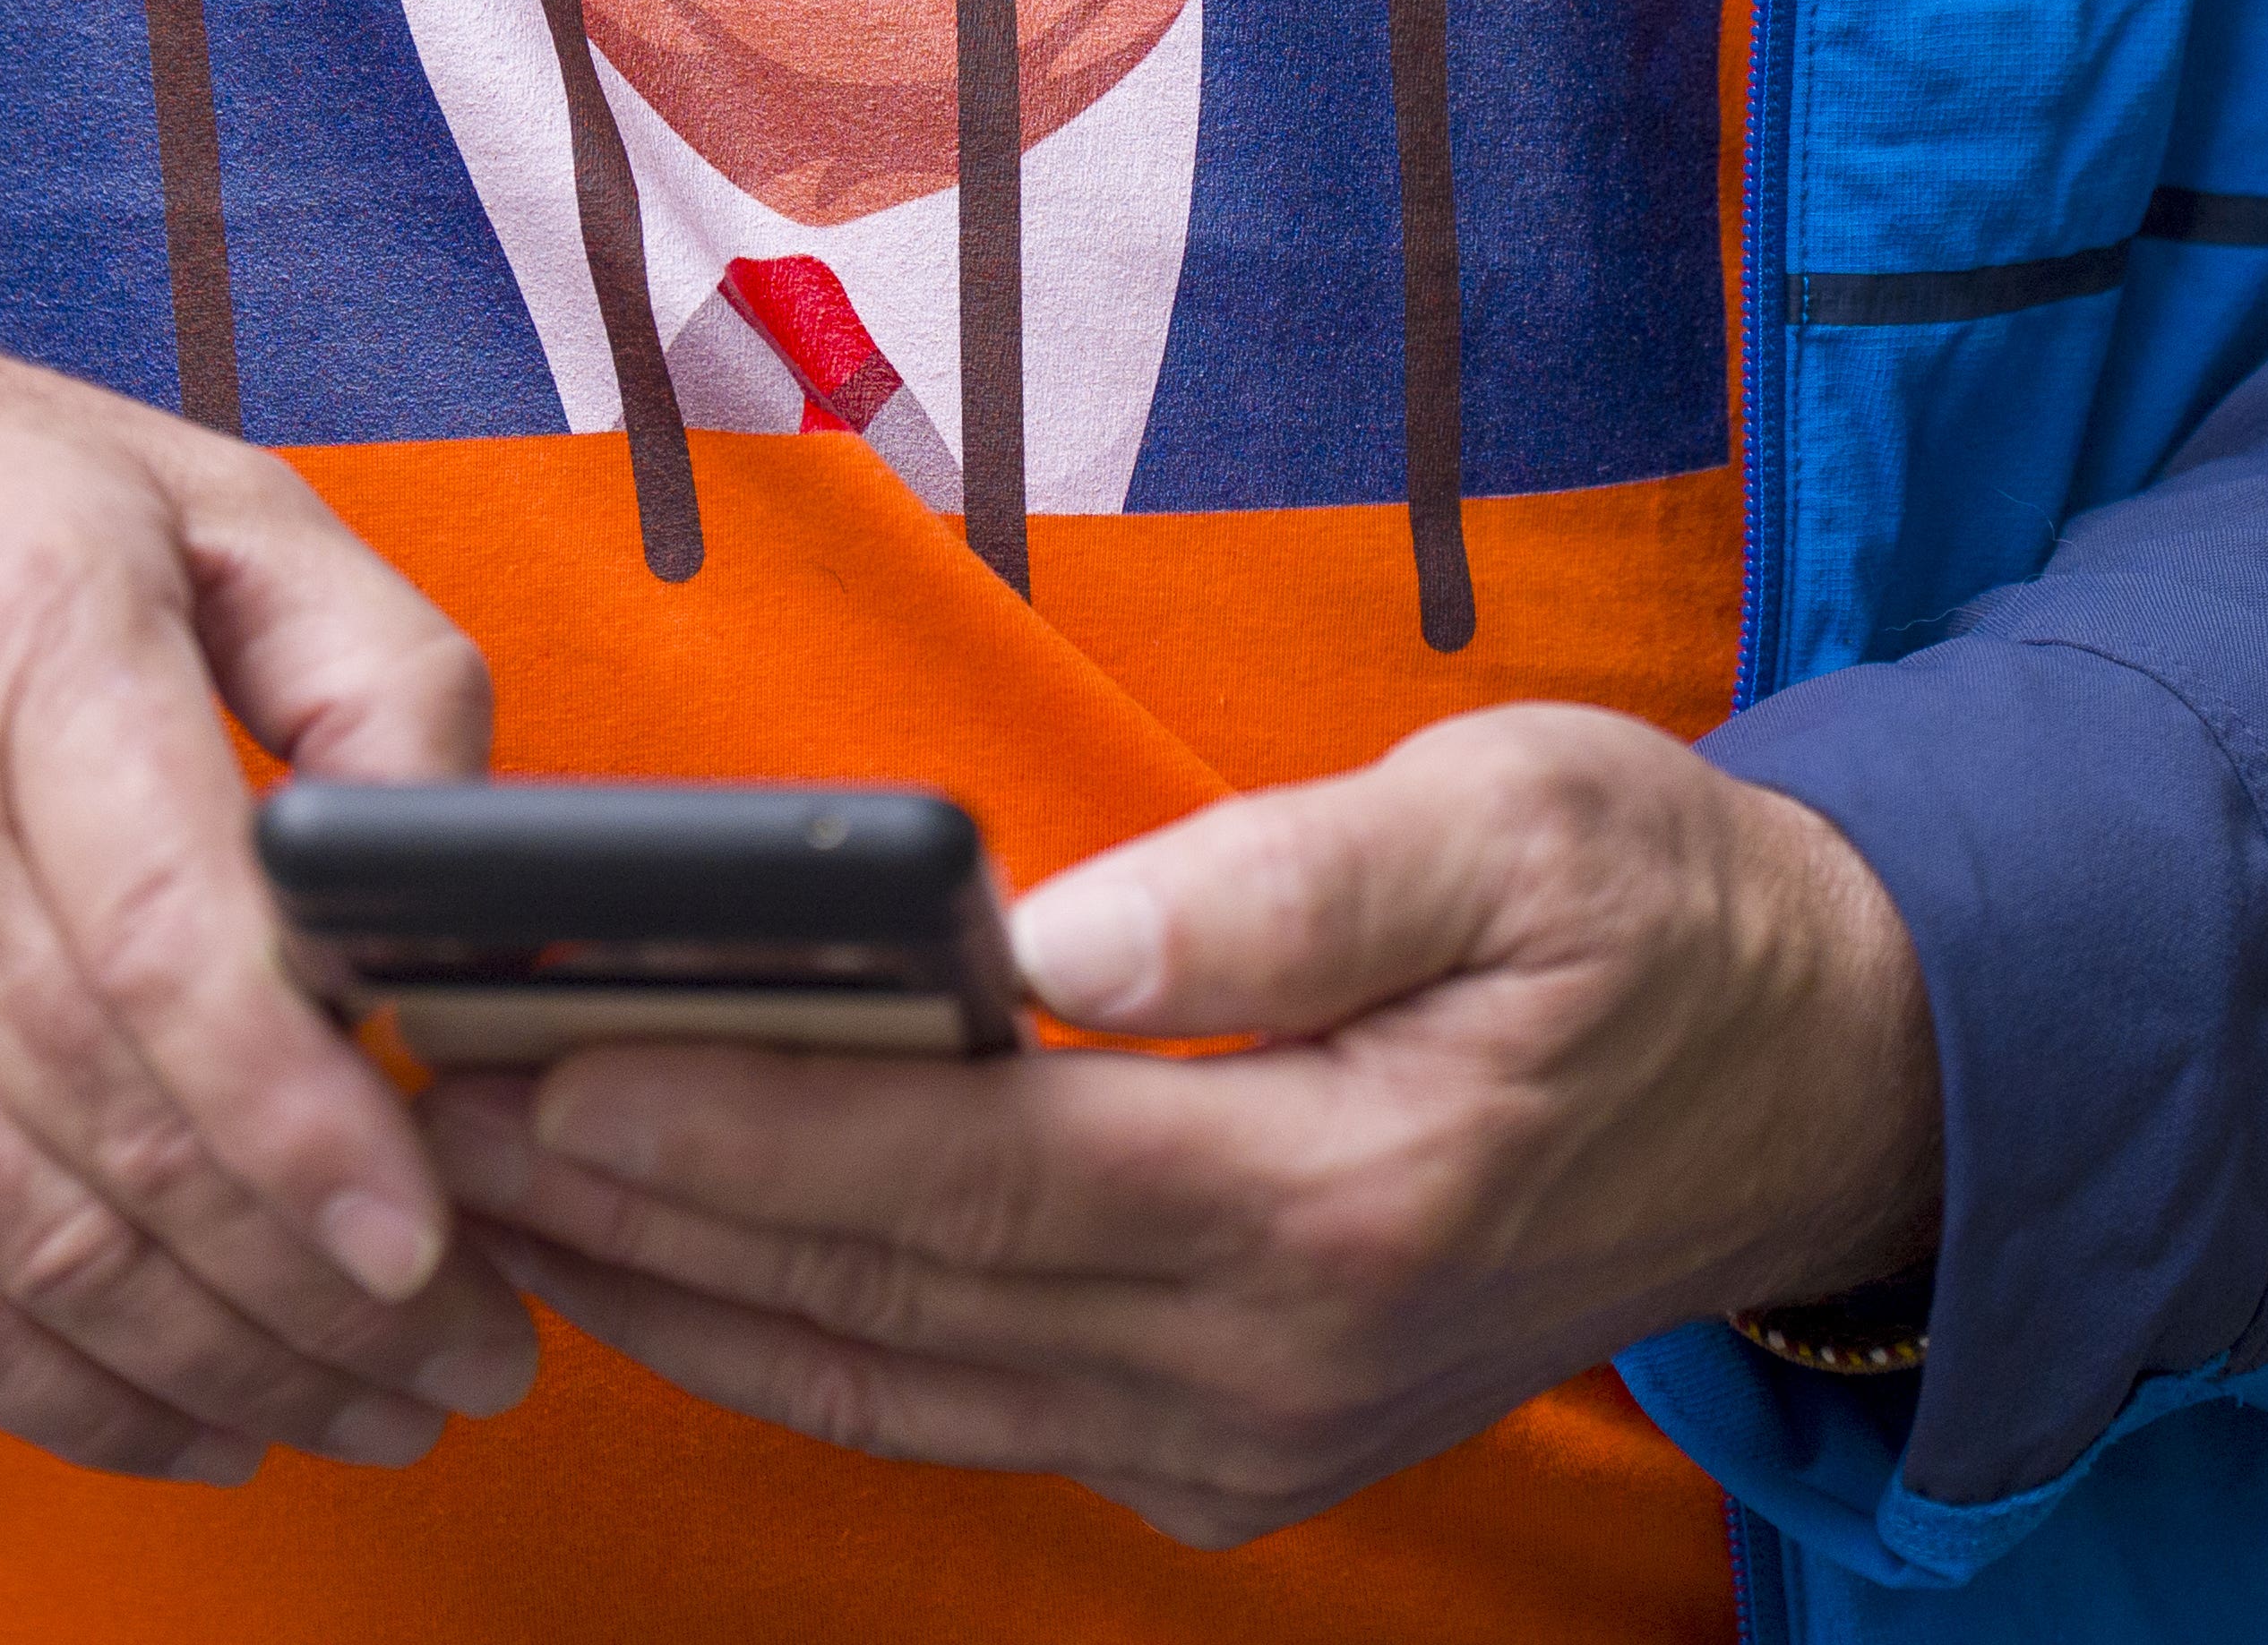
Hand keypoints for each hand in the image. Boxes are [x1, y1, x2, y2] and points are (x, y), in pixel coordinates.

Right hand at [0, 277, 537, 1482]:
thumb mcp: (182, 480)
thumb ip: (366, 652)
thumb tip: (462, 847)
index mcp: (20, 654)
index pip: (169, 952)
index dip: (306, 1124)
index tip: (428, 1233)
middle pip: (118, 1137)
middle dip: (320, 1293)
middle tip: (473, 1352)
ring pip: (23, 1249)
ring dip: (219, 1368)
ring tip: (374, 1407)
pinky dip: (53, 1389)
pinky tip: (191, 1424)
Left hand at [420, 702, 1935, 1545]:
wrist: (1824, 1081)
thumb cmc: (1666, 913)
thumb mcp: (1528, 819)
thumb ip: (1295, 881)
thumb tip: (1061, 936)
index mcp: (1340, 1200)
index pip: (971, 1175)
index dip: (746, 1125)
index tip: (556, 1060)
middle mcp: (1281, 1364)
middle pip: (897, 1297)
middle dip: (651, 1210)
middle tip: (443, 1114)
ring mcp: (1255, 1436)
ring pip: (903, 1385)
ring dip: (689, 1296)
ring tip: (500, 1192)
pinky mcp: (1237, 1448)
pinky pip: (969, 1408)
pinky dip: (807, 1345)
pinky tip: (681, 1268)